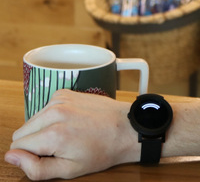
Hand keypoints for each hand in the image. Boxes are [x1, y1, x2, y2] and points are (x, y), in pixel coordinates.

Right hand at [4, 89, 139, 179]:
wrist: (125, 127)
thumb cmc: (102, 150)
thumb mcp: (69, 170)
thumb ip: (35, 168)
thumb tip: (12, 157)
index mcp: (53, 134)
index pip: (16, 146)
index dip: (30, 156)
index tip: (49, 157)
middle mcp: (54, 112)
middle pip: (21, 131)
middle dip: (34, 142)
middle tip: (59, 147)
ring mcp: (60, 99)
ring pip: (32, 119)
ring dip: (43, 129)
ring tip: (67, 134)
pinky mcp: (65, 92)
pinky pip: (45, 108)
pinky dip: (52, 117)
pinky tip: (70, 122)